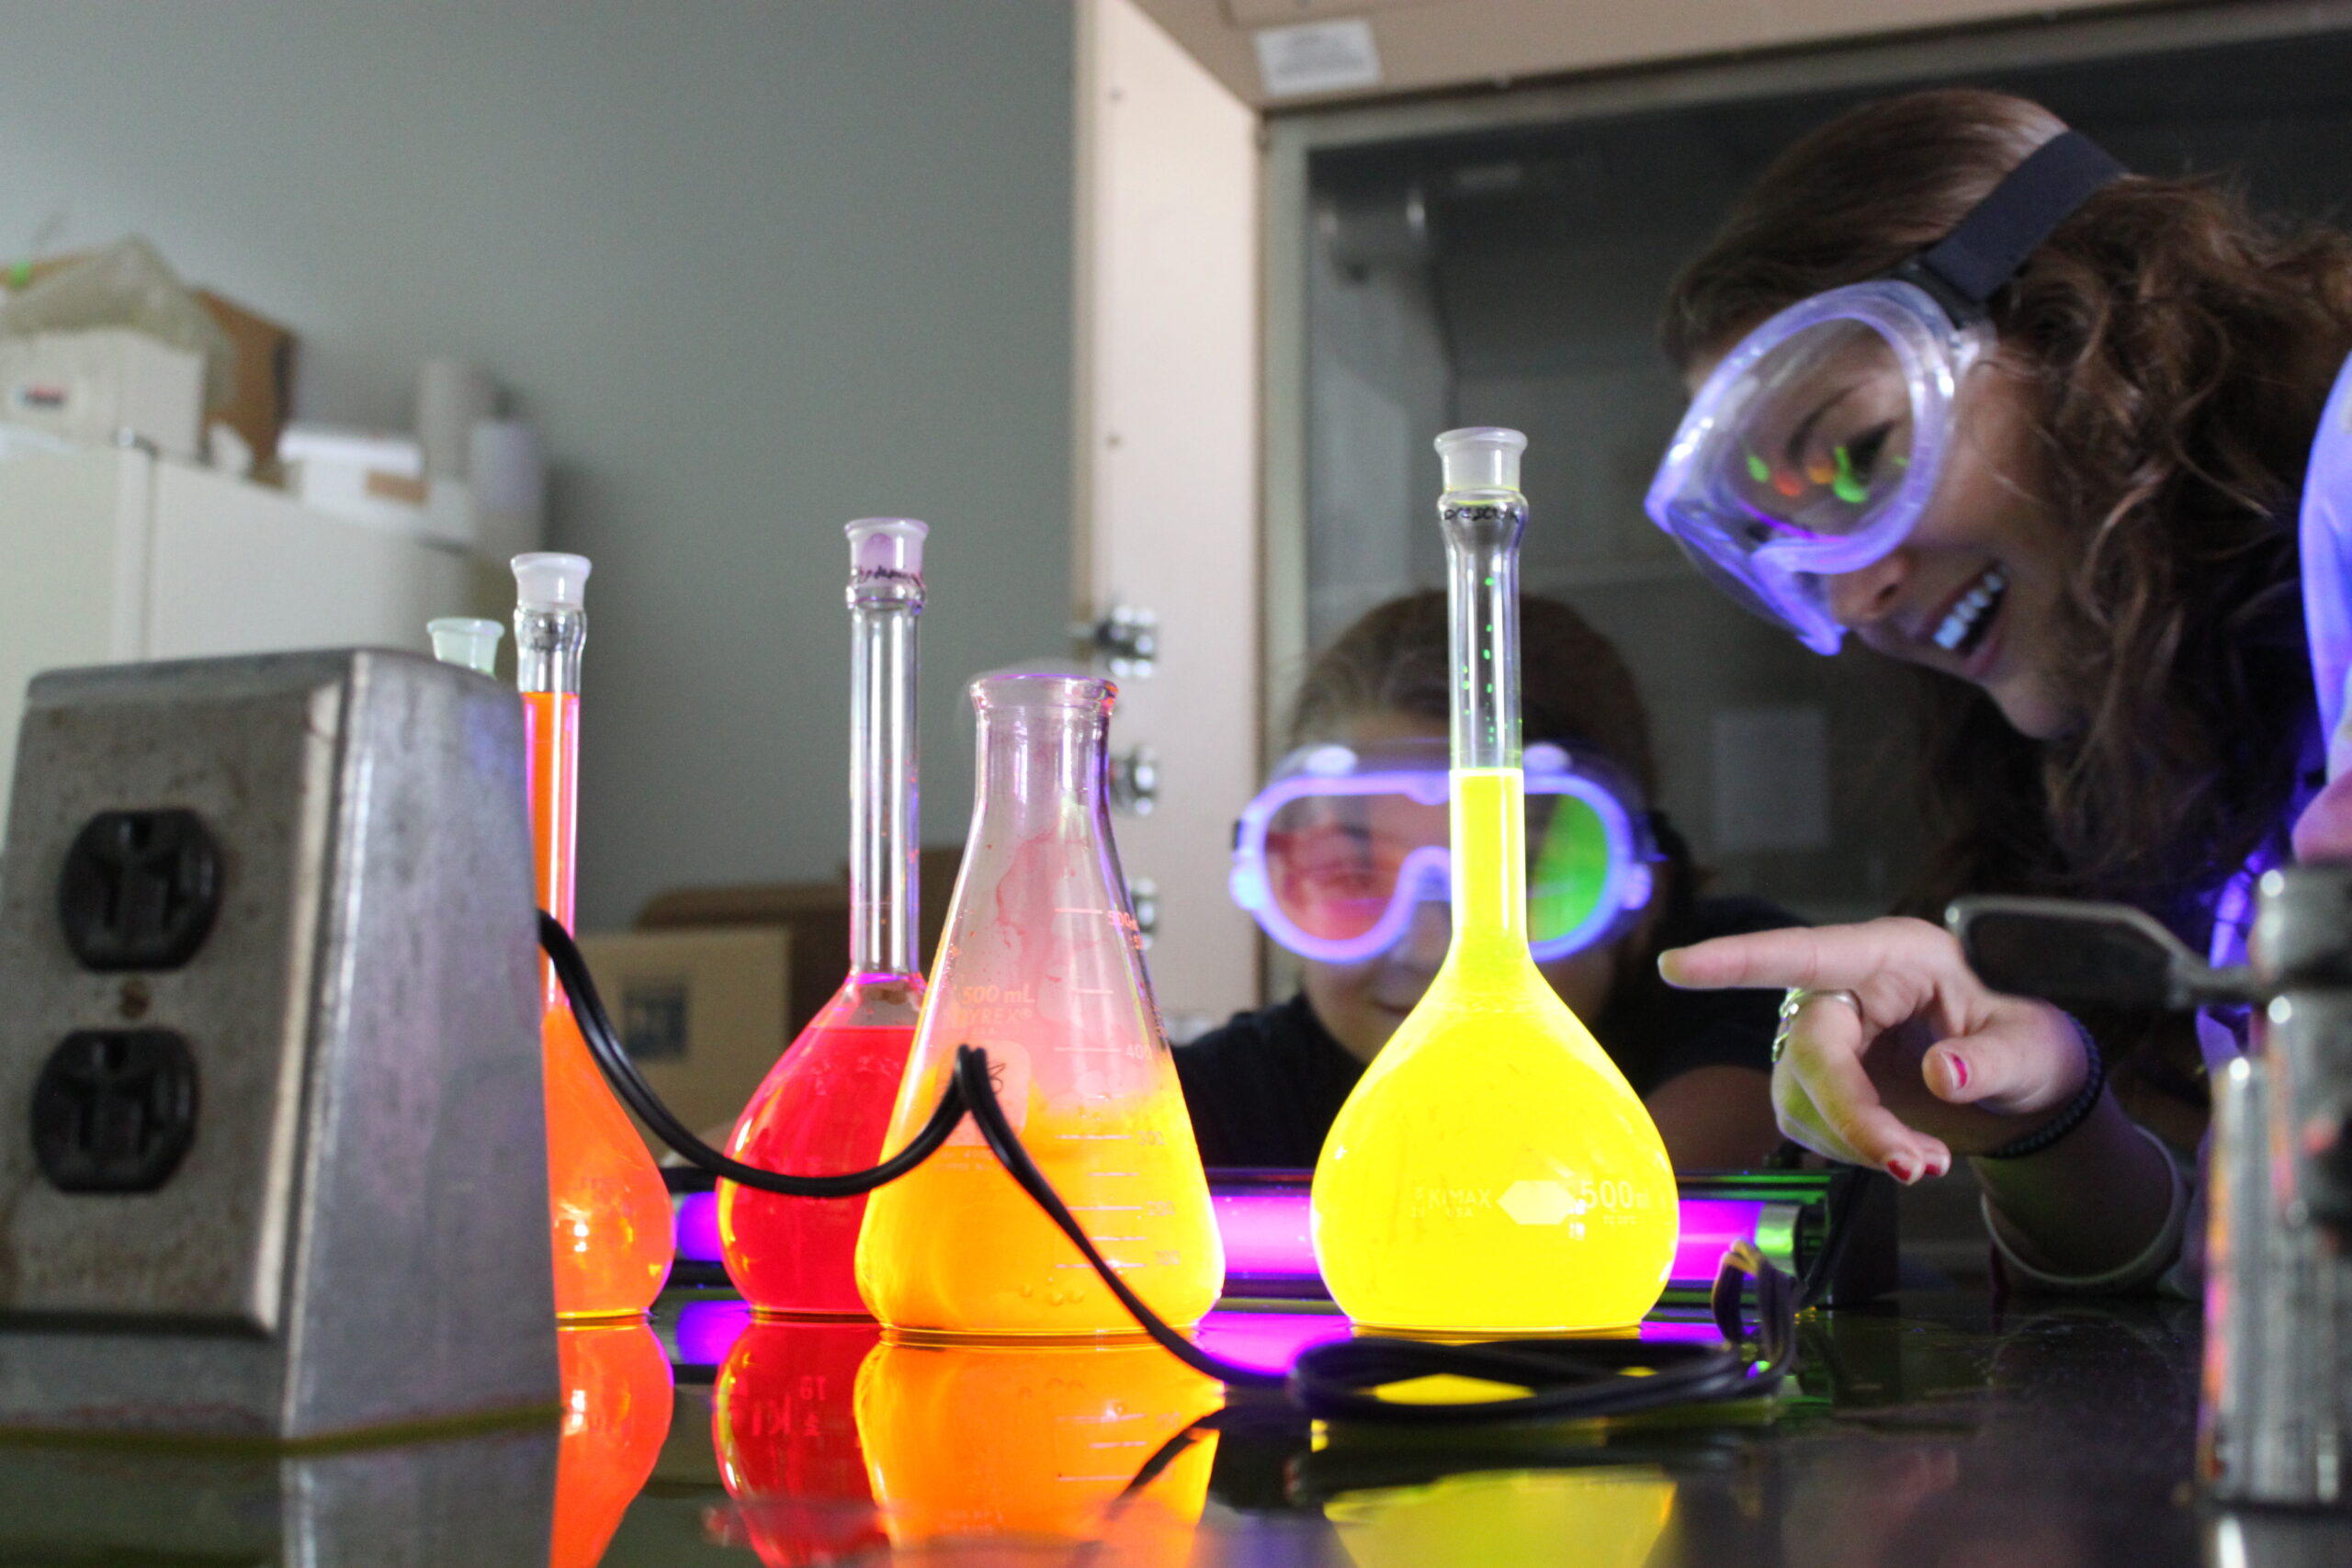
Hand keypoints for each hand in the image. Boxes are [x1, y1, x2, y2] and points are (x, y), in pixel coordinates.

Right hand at [1657, 916, 2089, 1180]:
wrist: (2021, 1088)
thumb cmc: (2027, 1047)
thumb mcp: (2033, 1050)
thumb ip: (1992, 1061)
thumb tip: (1942, 1078)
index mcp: (1893, 954)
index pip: (1805, 953)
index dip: (1737, 962)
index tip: (1677, 968)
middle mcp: (1846, 988)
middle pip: (1811, 1049)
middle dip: (1851, 1115)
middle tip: (1913, 1168)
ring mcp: (1827, 1034)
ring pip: (1801, 1095)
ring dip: (1856, 1142)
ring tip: (1928, 1163)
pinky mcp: (1816, 1080)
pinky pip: (1806, 1123)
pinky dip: (1851, 1150)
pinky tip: (1903, 1155)